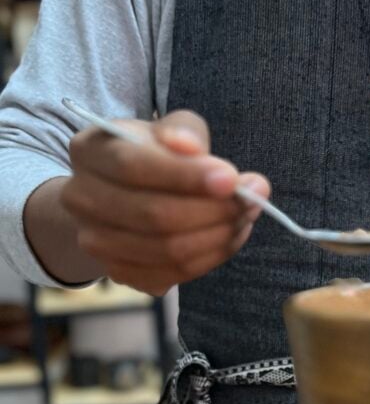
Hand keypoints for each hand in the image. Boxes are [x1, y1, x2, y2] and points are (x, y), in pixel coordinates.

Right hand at [62, 111, 267, 296]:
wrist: (120, 194)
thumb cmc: (152, 153)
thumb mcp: (167, 129)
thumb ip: (184, 132)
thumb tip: (194, 149)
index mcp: (88, 151)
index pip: (134, 166)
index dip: (187, 176)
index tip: (232, 178)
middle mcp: (80, 199)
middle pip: (154, 215)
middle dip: (214, 210)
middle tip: (254, 199)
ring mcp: (96, 242)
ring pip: (168, 251)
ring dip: (220, 236)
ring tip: (247, 216)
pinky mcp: (120, 273)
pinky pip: (174, 274)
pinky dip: (211, 257)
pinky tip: (230, 235)